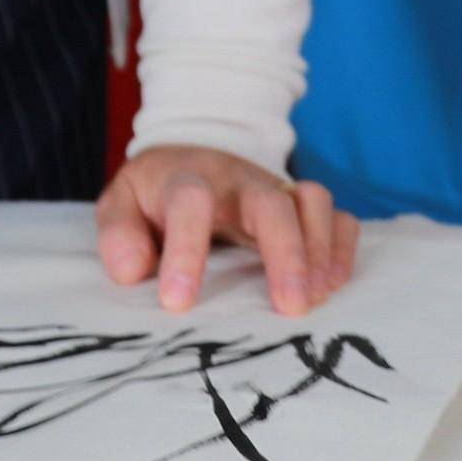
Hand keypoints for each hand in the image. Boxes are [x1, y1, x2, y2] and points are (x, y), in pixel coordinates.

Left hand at [95, 146, 359, 317]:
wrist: (189, 152)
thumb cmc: (155, 195)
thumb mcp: (121, 205)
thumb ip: (119, 234)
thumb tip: (133, 271)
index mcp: (186, 180)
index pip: (189, 201)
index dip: (186, 251)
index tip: (178, 303)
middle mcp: (238, 181)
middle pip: (270, 202)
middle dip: (285, 254)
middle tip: (289, 308)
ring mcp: (275, 189)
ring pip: (312, 201)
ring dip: (319, 250)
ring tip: (315, 299)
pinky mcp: (301, 205)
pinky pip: (338, 215)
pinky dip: (342, 248)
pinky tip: (333, 286)